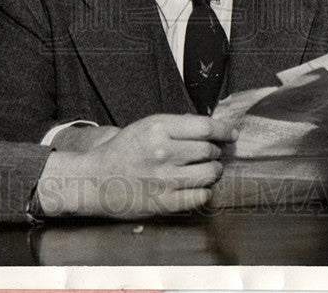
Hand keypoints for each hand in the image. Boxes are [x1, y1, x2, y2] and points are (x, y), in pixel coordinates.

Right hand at [35, 113, 237, 218]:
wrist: (96, 180)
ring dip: (213, 171)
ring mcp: (164, 179)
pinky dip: (204, 190)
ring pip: (210, 173)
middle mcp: (163, 152)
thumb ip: (177, 125)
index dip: (224, 130)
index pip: (205, 127)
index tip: (231, 134)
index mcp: (158, 128)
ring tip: (205, 169)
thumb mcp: (146, 126)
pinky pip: (201, 196)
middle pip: (210, 150)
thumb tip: (212, 127)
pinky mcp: (164, 202)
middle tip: (210, 153)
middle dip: (215, 151)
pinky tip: (196, 186)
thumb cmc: (123, 151)